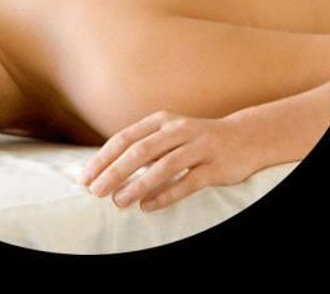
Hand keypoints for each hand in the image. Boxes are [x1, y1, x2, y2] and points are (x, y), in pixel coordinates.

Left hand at [77, 111, 254, 211]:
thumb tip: (106, 171)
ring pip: (164, 166)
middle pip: (140, 150)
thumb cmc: (195, 140)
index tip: (85, 178)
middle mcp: (177, 130)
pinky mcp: (215, 166)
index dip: (103, 158)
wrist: (244, 137)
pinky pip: (188, 182)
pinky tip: (148, 207)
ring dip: (138, 184)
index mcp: (160, 121)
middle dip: (115, 171)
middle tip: (95, 192)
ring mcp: (198, 147)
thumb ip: (142, 149)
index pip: (124, 138)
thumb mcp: (168, 136)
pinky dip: (167, 194)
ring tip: (119, 202)